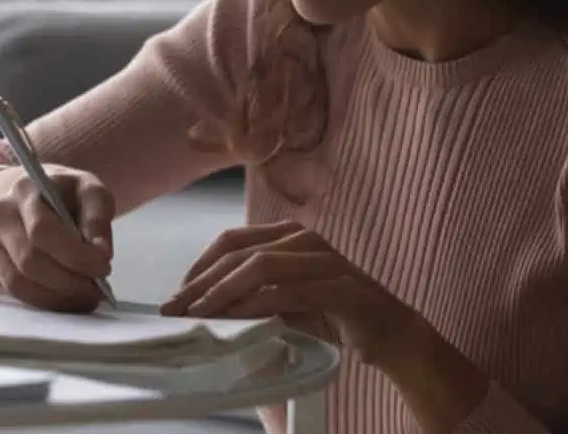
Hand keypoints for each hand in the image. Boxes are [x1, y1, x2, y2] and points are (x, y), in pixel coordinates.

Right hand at [0, 165, 114, 311]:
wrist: (31, 197)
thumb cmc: (65, 196)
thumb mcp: (90, 192)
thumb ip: (98, 218)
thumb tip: (100, 253)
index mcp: (25, 189)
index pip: (43, 231)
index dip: (75, 255)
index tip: (103, 267)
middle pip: (29, 262)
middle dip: (69, 283)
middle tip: (97, 290)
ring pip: (18, 283)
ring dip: (56, 298)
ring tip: (84, 298)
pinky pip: (9, 292)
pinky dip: (40, 300)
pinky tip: (62, 296)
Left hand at [159, 220, 415, 365]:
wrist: (391, 332)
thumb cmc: (335, 316)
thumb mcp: (287, 301)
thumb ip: (254, 294)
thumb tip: (203, 305)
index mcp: (290, 236)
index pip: (232, 240)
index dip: (199, 266)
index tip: (176, 295)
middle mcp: (306, 239)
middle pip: (240, 252)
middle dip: (202, 281)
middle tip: (176, 308)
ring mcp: (326, 259)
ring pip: (262, 265)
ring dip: (224, 291)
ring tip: (200, 314)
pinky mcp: (342, 286)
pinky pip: (292, 290)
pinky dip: (259, 303)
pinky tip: (239, 317)